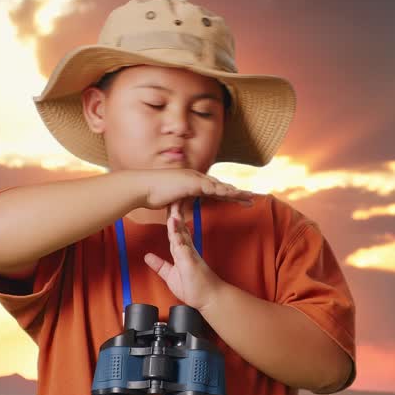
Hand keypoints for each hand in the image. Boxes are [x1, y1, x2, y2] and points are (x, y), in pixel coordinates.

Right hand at [131, 168, 254, 211]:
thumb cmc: (152, 195)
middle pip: (221, 187)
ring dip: (236, 192)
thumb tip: (181, 215)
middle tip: (253, 198)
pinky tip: (233, 194)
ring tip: (250, 197)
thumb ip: (178, 206)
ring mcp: (194, 179)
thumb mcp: (170, 202)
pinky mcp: (191, 182)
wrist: (142, 188)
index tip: (240, 200)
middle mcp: (196, 178)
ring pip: (220, 186)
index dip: (228, 195)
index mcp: (193, 183)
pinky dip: (222, 191)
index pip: (214, 190)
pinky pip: (210, 187)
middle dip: (238, 193)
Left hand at [144, 200, 224, 310]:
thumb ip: (160, 265)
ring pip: (181, 233)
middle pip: (178, 227)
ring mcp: (189, 253)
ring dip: (176, 219)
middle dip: (174, 211)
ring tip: (172, 205)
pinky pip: (183, 245)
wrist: (209, 299)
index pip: (174, 231)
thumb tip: (147, 257)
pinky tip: (174, 225)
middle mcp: (186, 249)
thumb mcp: (170, 275)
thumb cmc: (194, 287)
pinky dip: (177, 234)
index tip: (167, 204)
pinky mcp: (191, 260)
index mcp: (182, 251)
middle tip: (171, 195)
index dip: (171, 218)